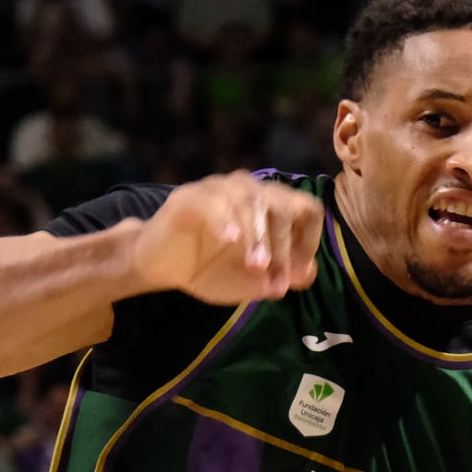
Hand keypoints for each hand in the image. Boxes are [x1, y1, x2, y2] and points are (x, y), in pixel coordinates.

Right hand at [128, 173, 323, 305]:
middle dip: (284, 245)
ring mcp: (217, 190)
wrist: (161, 267)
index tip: (299, 270)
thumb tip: (308, 273)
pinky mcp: (188, 197)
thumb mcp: (251, 281)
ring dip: (257, 236)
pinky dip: (225, 220)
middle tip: (277, 279)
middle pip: (281, 204)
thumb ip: (280, 277)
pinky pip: (212, 201)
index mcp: (269, 206)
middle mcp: (247, 191)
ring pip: (249, 200)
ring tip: (256, 266)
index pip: (306, 207)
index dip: (310, 238)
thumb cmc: (210, 269)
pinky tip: (230, 241)